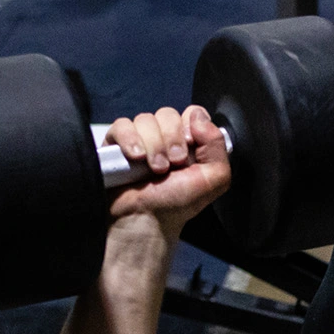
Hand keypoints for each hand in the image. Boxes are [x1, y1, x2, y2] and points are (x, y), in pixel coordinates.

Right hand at [103, 106, 231, 236]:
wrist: (145, 220)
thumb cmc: (177, 204)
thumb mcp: (214, 178)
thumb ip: (217, 144)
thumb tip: (198, 115)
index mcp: (190, 142)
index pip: (192, 113)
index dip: (191, 127)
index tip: (190, 150)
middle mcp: (165, 138)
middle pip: (168, 113)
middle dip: (172, 139)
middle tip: (173, 165)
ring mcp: (140, 139)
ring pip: (145, 119)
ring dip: (153, 145)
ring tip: (154, 170)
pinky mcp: (116, 143)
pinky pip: (121, 125)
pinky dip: (129, 139)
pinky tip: (135, 158)